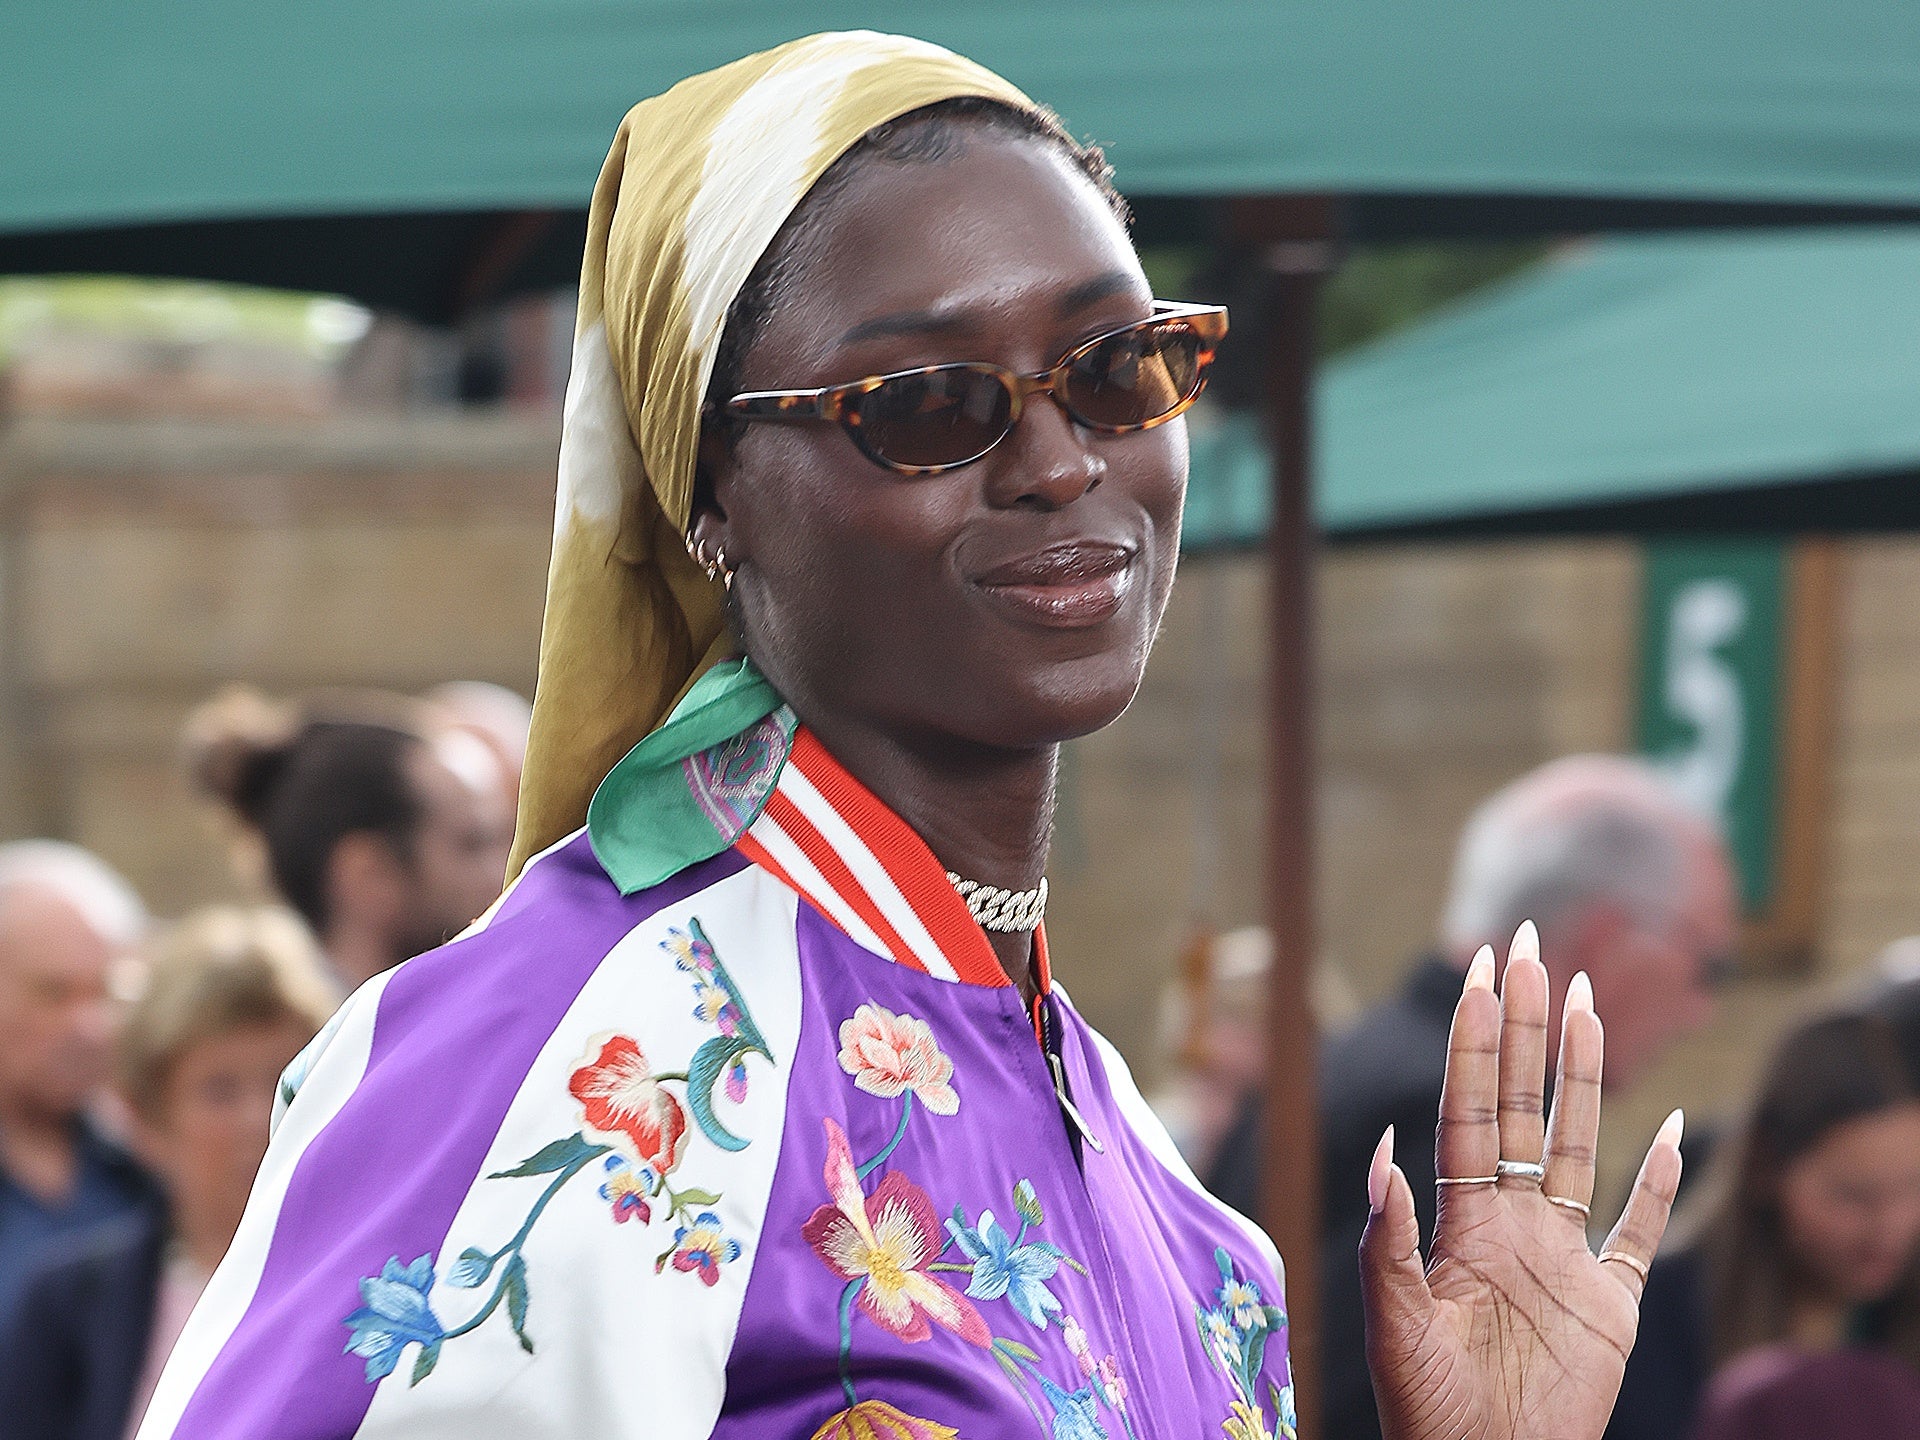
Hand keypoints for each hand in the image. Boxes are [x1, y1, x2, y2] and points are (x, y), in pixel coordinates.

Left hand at [1358, 922, 1683, 1439]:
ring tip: (1585, 1003)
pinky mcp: (1611, 1305)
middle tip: (1530, 950)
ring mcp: (1563, 1256)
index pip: (1468, 1106)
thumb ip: (1388, 1241)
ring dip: (1582, 1075)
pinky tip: (1668, 1129)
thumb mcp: (1395, 1324)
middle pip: (1519, 1102)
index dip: (1474, 1039)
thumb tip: (1384, 1152)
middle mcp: (1512, 1221)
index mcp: (1460, 1220)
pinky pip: (1639, 1232)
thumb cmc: (1427, 1410)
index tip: (1480, 970)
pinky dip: (1658, 1184)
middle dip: (1524, 1027)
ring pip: (1577, 1144)